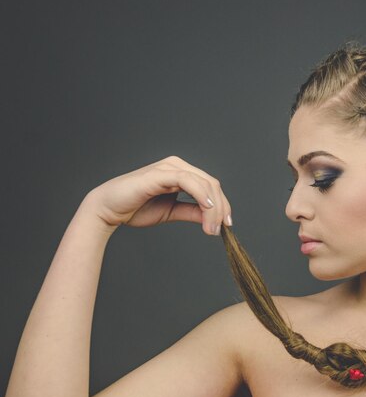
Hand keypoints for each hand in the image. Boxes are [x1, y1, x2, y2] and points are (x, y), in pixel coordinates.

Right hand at [83, 156, 231, 235]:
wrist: (108, 210)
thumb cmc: (135, 208)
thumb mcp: (171, 212)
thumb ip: (192, 212)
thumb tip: (213, 219)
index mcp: (181, 173)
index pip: (211, 186)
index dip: (223, 205)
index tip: (226, 225)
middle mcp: (177, 166)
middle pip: (212, 184)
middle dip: (221, 208)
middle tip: (220, 230)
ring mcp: (168, 167)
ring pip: (204, 183)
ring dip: (213, 207)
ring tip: (212, 228)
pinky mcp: (160, 174)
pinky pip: (188, 181)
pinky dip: (201, 194)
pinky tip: (207, 208)